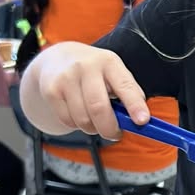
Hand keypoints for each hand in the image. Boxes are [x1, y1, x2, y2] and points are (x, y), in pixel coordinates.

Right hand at [33, 42, 149, 138]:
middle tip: (115, 135)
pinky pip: (68, 121)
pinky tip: (79, 113)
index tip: (142, 121)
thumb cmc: (96, 73)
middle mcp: (86, 66)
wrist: (58, 59)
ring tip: (95, 120)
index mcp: (109, 62)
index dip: (134, 105)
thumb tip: (141, 121)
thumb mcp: (115, 74)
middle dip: (110, 129)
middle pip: (99, 108)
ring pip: (83, 119)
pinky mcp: (51, 91)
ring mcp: (66, 78)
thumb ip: (129, 94)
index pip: (124, 86)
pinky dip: (77, 125)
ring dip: (93, 129)